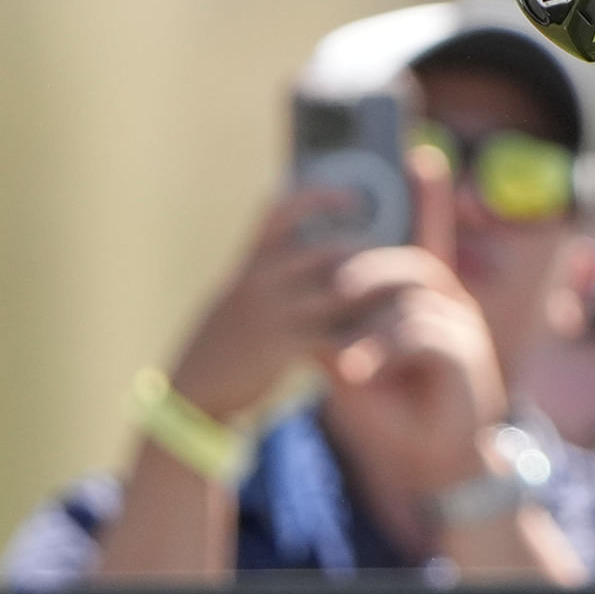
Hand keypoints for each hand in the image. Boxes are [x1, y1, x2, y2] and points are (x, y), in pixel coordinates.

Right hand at [159, 185, 379, 421]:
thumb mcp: (236, 301)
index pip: (281, 211)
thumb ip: (268, 276)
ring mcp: (273, 312)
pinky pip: (337, 329)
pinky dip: (364, 330)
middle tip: (400, 260)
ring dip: (377, 289)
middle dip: (370, 254)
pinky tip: (384, 333)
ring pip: (341, 286)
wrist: (190, 397)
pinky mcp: (285, 346)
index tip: (354, 198)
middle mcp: (260, 281)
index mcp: (249, 265)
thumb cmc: (221, 347)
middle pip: (330, 250)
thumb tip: (313, 257)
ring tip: (404, 293)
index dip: (319, 197)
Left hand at [317, 146, 510, 505]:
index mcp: (425, 301)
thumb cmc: (394, 415)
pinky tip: (360, 372)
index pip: (429, 237)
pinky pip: (419, 334)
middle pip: (410, 262)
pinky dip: (383, 351)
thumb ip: (338, 331)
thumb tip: (311, 303)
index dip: (427, 197)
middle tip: (333, 289)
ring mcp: (463, 326)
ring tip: (345, 363)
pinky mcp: (466, 355)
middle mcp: (450, 303)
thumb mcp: (355, 367)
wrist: (433, 465)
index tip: (419, 154)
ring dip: (370, 328)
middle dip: (369, 270)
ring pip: (410, 299)